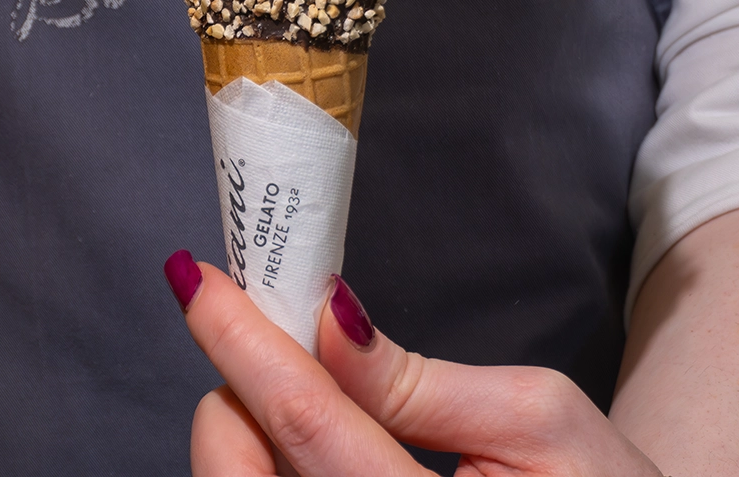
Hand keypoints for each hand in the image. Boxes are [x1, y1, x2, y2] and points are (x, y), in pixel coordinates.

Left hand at [164, 252, 663, 476]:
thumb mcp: (540, 417)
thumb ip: (420, 382)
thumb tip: (325, 318)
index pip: (311, 426)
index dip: (246, 344)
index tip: (198, 280)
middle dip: (234, 401)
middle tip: (262, 348)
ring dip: (248, 441)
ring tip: (302, 403)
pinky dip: (266, 473)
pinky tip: (303, 448)